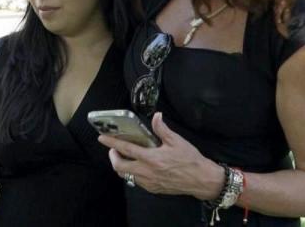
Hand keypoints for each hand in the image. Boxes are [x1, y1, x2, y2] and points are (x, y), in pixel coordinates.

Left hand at [98, 112, 222, 198]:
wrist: (201, 180)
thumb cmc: (190, 160)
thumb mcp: (177, 141)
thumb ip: (162, 129)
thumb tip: (156, 116)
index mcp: (152, 158)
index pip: (126, 149)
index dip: (112, 143)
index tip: (102, 137)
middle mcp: (147, 172)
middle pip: (120, 167)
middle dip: (113, 157)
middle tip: (113, 149)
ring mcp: (149, 182)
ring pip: (126, 175)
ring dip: (121, 165)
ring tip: (124, 156)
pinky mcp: (153, 188)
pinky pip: (136, 181)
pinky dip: (132, 172)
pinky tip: (137, 165)